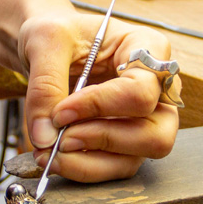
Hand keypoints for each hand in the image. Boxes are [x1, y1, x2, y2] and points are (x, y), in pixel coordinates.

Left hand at [18, 10, 179, 182]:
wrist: (49, 48)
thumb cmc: (59, 34)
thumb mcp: (46, 40)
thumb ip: (45, 85)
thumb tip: (46, 136)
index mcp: (150, 49)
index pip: (140, 91)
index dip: (100, 107)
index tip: (61, 112)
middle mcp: (158, 88)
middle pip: (155, 134)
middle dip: (103, 140)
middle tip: (60, 137)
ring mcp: (147, 120)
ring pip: (135, 160)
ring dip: (88, 163)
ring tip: (48, 151)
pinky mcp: (127, 143)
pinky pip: (114, 169)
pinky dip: (81, 169)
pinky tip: (53, 157)